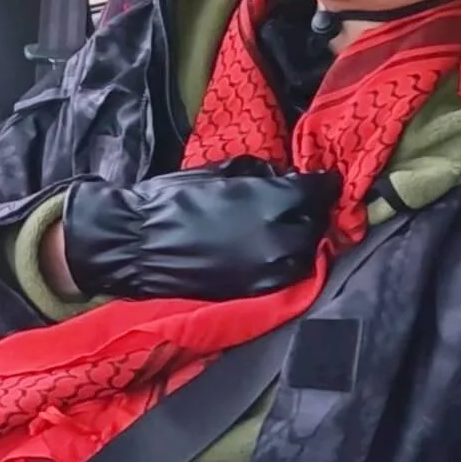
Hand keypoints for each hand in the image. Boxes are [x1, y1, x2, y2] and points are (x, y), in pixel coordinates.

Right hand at [60, 157, 340, 300]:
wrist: (137, 243)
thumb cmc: (173, 198)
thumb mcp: (218, 170)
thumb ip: (258, 172)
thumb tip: (282, 176)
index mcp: (272, 201)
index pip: (318, 191)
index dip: (323, 183)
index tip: (322, 179)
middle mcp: (280, 237)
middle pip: (317, 223)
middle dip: (312, 210)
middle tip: (301, 201)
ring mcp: (270, 269)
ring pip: (307, 253)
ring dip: (302, 239)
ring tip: (288, 228)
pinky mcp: (256, 290)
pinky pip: (287, 275)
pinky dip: (286, 261)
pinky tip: (272, 250)